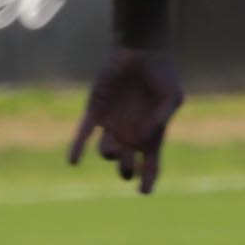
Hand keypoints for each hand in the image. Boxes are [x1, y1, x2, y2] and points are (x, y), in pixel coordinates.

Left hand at [68, 47, 183, 194]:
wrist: (141, 53)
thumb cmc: (162, 74)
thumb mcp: (171, 96)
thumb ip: (162, 115)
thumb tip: (144, 137)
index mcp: (152, 135)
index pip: (151, 165)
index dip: (148, 180)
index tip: (144, 192)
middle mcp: (131, 134)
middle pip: (126, 165)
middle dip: (126, 170)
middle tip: (128, 165)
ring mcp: (112, 125)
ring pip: (106, 152)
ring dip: (109, 153)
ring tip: (115, 147)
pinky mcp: (94, 112)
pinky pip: (83, 135)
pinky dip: (77, 148)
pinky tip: (73, 161)